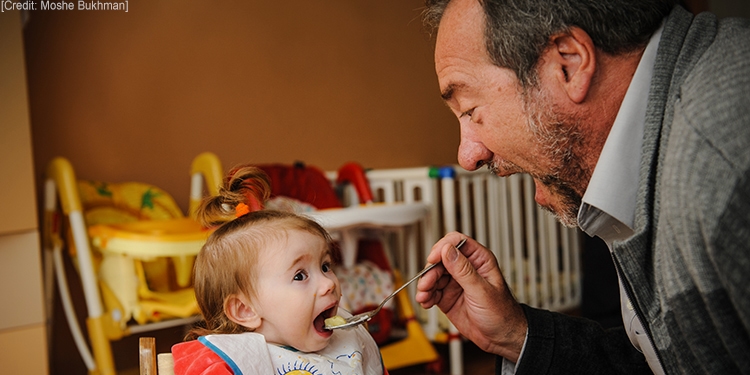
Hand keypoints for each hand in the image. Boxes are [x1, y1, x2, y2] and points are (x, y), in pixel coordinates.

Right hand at [415, 232, 527, 361]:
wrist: (501, 338)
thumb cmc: (502, 313)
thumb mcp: (482, 291)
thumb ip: (463, 270)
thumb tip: (448, 250)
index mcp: (479, 261)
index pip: (456, 243)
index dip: (442, 249)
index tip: (433, 259)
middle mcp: (465, 269)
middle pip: (440, 260)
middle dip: (430, 271)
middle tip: (426, 284)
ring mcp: (455, 283)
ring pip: (433, 275)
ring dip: (425, 285)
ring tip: (424, 296)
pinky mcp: (448, 297)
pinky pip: (432, 291)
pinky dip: (426, 296)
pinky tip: (426, 302)